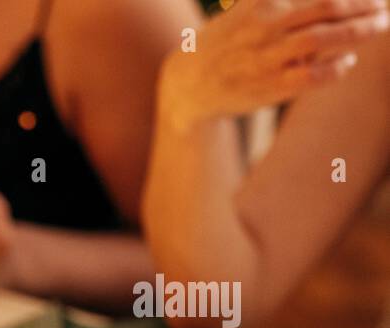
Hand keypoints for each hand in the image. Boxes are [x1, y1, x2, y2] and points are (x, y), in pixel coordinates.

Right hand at [163, 0, 389, 124]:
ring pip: (323, 40)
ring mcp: (267, 59)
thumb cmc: (226, 41)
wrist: (189, 84)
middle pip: (327, 8)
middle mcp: (265, 28)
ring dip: (358, 32)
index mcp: (262, 3)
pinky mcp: (269, 88)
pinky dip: (336, 68)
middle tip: (384, 7)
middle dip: (363, 5)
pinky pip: (314, 77)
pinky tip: (346, 61)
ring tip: (379, 27)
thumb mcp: (247, 8)